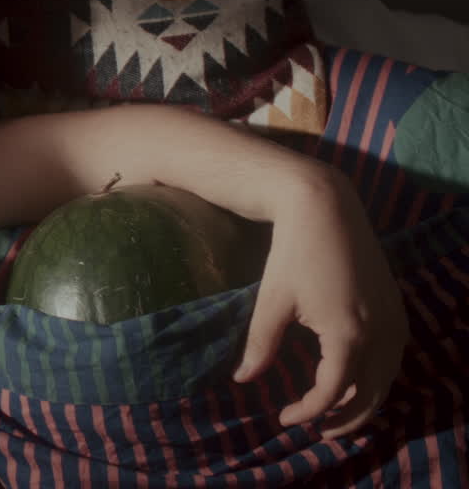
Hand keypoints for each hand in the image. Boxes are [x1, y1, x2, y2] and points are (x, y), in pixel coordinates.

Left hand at [232, 169, 408, 439]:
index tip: (284, 418)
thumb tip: (242, 379)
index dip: (308, 411)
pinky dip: (377, 376)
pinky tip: (354, 379)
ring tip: (335, 414)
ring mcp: (394, 319)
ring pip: (387, 378)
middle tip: (317, 430)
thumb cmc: (292, 253)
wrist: (325, 207)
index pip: (332, 392)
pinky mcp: (396, 307)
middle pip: (370, 395)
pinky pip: (394, 356)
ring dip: (365, 401)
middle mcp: (380, 332)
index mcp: (347, 335)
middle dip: (345, 419)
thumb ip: (260, 345)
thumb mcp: (271, 301)